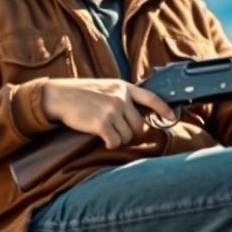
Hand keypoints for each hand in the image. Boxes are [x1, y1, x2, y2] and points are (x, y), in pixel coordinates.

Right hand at [41, 78, 176, 148]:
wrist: (59, 96)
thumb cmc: (82, 94)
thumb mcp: (106, 87)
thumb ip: (122, 96)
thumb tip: (139, 115)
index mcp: (123, 87)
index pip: (151, 98)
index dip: (163, 109)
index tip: (172, 117)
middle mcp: (120, 98)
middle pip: (139, 125)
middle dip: (130, 133)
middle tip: (116, 132)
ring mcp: (111, 110)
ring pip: (127, 136)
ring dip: (117, 139)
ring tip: (105, 132)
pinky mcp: (101, 123)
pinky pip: (114, 142)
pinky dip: (109, 144)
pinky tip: (101, 139)